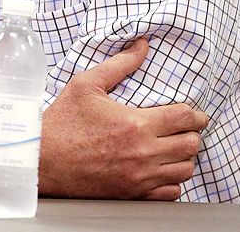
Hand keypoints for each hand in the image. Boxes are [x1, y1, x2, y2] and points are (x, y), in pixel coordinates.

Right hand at [37, 38, 208, 200]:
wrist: (42, 158)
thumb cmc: (62, 122)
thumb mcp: (86, 85)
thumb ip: (118, 64)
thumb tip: (141, 46)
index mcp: (136, 124)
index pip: (185, 118)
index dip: (197, 114)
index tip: (196, 114)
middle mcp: (143, 153)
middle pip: (191, 145)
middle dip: (192, 134)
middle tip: (183, 129)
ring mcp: (139, 177)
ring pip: (185, 169)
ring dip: (183, 157)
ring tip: (172, 148)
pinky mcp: (133, 193)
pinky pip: (171, 191)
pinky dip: (172, 180)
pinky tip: (160, 169)